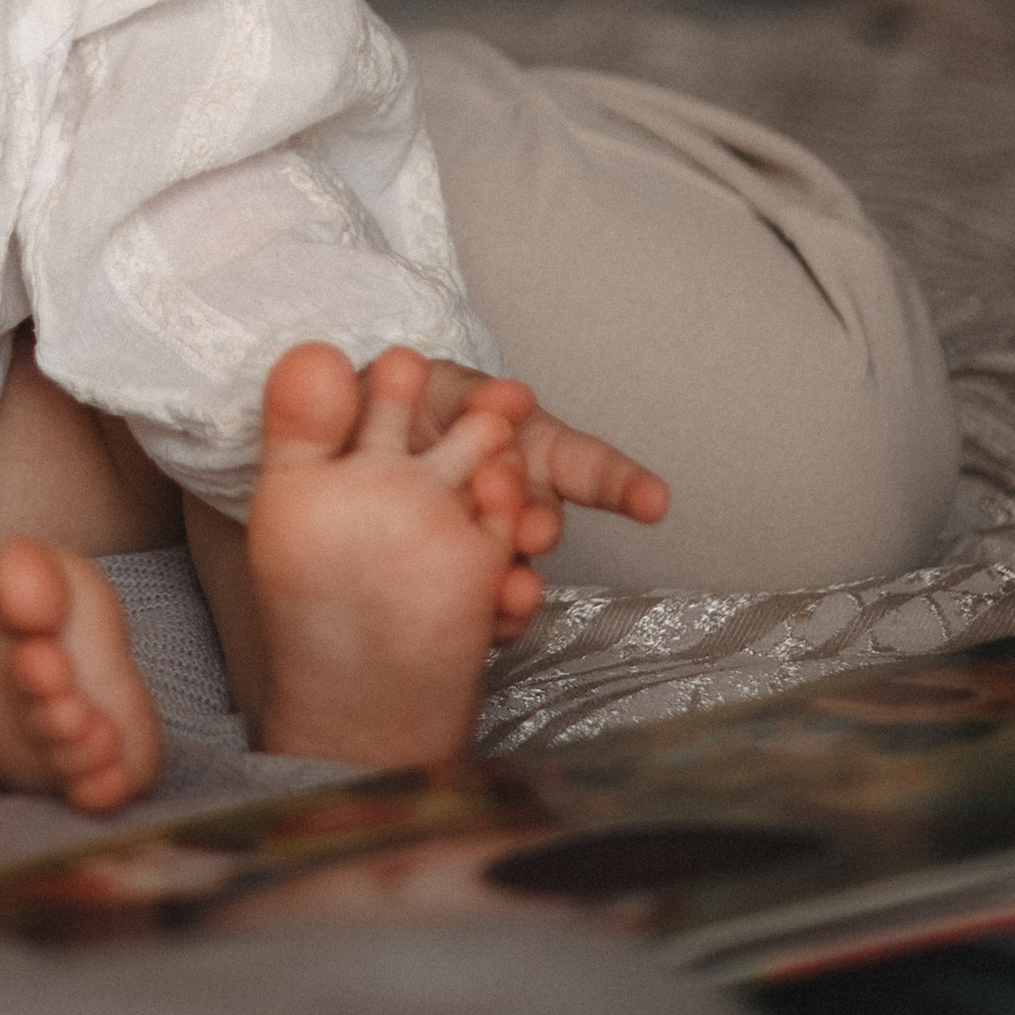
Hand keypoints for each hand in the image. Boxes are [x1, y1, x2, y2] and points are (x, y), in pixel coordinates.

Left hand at [407, 358, 669, 607]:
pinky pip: (473, 608)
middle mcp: (515, 504)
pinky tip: (483, 624)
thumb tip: (513, 396)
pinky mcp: (448, 578)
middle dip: (539, 525)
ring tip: (511, 590)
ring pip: (511, 572)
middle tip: (529, 527)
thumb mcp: (446, 390)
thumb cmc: (416, 405)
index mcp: (528, 453)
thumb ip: (477, 399)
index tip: (654, 501)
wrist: (360, 436)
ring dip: (513, 582)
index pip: (586, 466)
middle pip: (541, 522)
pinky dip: (482, 618)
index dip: (623, 483)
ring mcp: (483, 543)